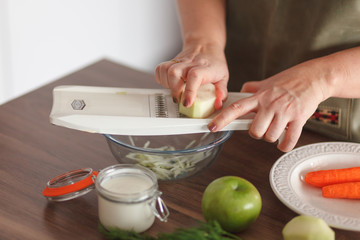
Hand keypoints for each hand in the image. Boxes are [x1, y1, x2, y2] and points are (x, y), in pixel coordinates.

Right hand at [155, 42, 228, 109]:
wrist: (205, 44)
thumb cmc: (214, 62)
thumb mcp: (223, 76)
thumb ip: (222, 92)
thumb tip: (218, 104)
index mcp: (205, 68)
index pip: (194, 76)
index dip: (189, 91)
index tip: (187, 103)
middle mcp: (191, 63)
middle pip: (174, 72)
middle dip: (174, 90)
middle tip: (179, 99)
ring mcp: (180, 62)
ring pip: (166, 70)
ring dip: (167, 84)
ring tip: (175, 91)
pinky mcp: (172, 61)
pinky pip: (160, 69)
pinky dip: (161, 78)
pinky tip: (169, 84)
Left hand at [208, 59, 330, 151]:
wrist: (314, 78)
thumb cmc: (289, 80)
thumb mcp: (267, 82)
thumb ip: (253, 88)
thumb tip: (241, 91)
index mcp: (259, 96)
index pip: (236, 108)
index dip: (222, 118)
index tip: (212, 127)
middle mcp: (270, 104)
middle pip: (254, 131)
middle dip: (256, 133)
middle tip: (262, 127)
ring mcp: (284, 112)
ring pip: (270, 137)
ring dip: (271, 138)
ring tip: (276, 128)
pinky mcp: (299, 118)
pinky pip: (288, 141)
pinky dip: (284, 145)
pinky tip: (284, 141)